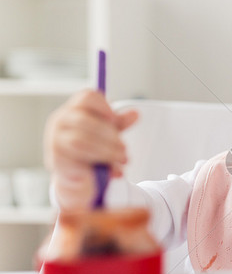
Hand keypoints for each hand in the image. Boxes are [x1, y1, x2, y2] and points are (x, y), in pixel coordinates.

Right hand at [44, 89, 137, 208]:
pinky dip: (98, 167)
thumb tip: (136, 114)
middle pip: (85, 121)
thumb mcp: (107, 134)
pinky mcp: (56, 162)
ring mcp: (55, 141)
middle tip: (125, 148)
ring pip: (82, 142)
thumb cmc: (91, 148)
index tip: (116, 121)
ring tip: (122, 159)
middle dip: (110, 135)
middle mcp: (60, 122)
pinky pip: (78, 162)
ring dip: (107, 151)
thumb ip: (119, 123)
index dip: (104, 106)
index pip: (86, 97)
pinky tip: (113, 172)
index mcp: (73, 110)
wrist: (76, 176)